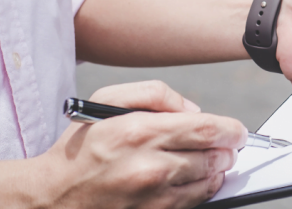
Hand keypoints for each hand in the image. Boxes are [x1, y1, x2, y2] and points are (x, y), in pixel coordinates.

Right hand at [36, 81, 246, 207]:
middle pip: (213, 156)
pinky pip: (193, 202)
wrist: (54, 196)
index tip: (237, 130)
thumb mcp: (109, 100)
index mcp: (140, 131)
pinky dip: (201, 190)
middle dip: (227, 150)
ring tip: (210, 161)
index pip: (207, 128)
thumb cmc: (83, 146)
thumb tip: (193, 110)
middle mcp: (149, 166)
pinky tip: (192, 179)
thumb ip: (156, 94)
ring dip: (216, 170)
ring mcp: (151, 197)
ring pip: (207, 182)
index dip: (231, 129)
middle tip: (227, 145)